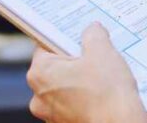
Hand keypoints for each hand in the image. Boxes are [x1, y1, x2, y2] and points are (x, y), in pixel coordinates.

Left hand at [26, 23, 146, 122]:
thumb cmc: (107, 95)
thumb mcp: (102, 51)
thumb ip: (93, 34)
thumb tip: (93, 31)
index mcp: (40, 73)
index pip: (46, 45)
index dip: (65, 37)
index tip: (79, 35)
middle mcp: (39, 97)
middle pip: (56, 67)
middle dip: (76, 60)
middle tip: (97, 55)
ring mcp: (52, 115)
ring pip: (66, 87)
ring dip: (82, 80)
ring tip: (104, 77)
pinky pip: (75, 104)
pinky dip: (87, 98)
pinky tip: (105, 94)